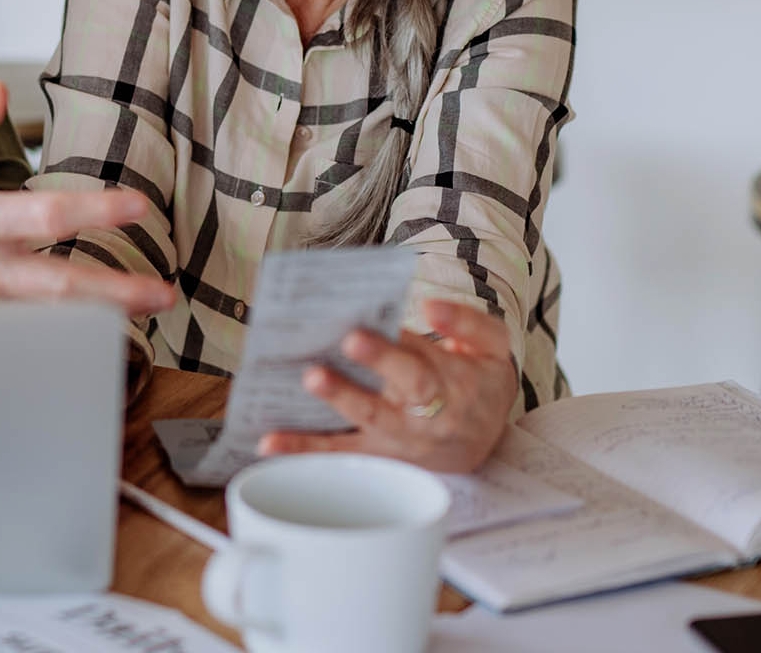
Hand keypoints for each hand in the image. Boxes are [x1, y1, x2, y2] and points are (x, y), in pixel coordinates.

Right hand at [0, 81, 175, 315]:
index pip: (43, 217)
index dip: (94, 211)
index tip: (138, 206)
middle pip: (58, 287)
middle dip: (115, 292)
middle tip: (162, 292)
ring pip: (46, 320)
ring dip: (96, 318)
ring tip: (142, 309)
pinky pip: (20, 334)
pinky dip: (58, 335)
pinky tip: (91, 331)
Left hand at [257, 299, 517, 472]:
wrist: (489, 438)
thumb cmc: (481, 380)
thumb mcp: (492, 345)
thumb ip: (466, 322)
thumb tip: (431, 304)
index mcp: (450, 383)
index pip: (417, 366)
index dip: (387, 352)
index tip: (356, 333)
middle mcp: (423, 416)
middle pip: (391, 401)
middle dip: (357, 383)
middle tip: (323, 363)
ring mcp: (398, 440)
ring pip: (361, 431)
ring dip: (323, 422)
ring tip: (292, 403)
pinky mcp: (379, 456)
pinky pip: (341, 457)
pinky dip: (305, 451)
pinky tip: (267, 443)